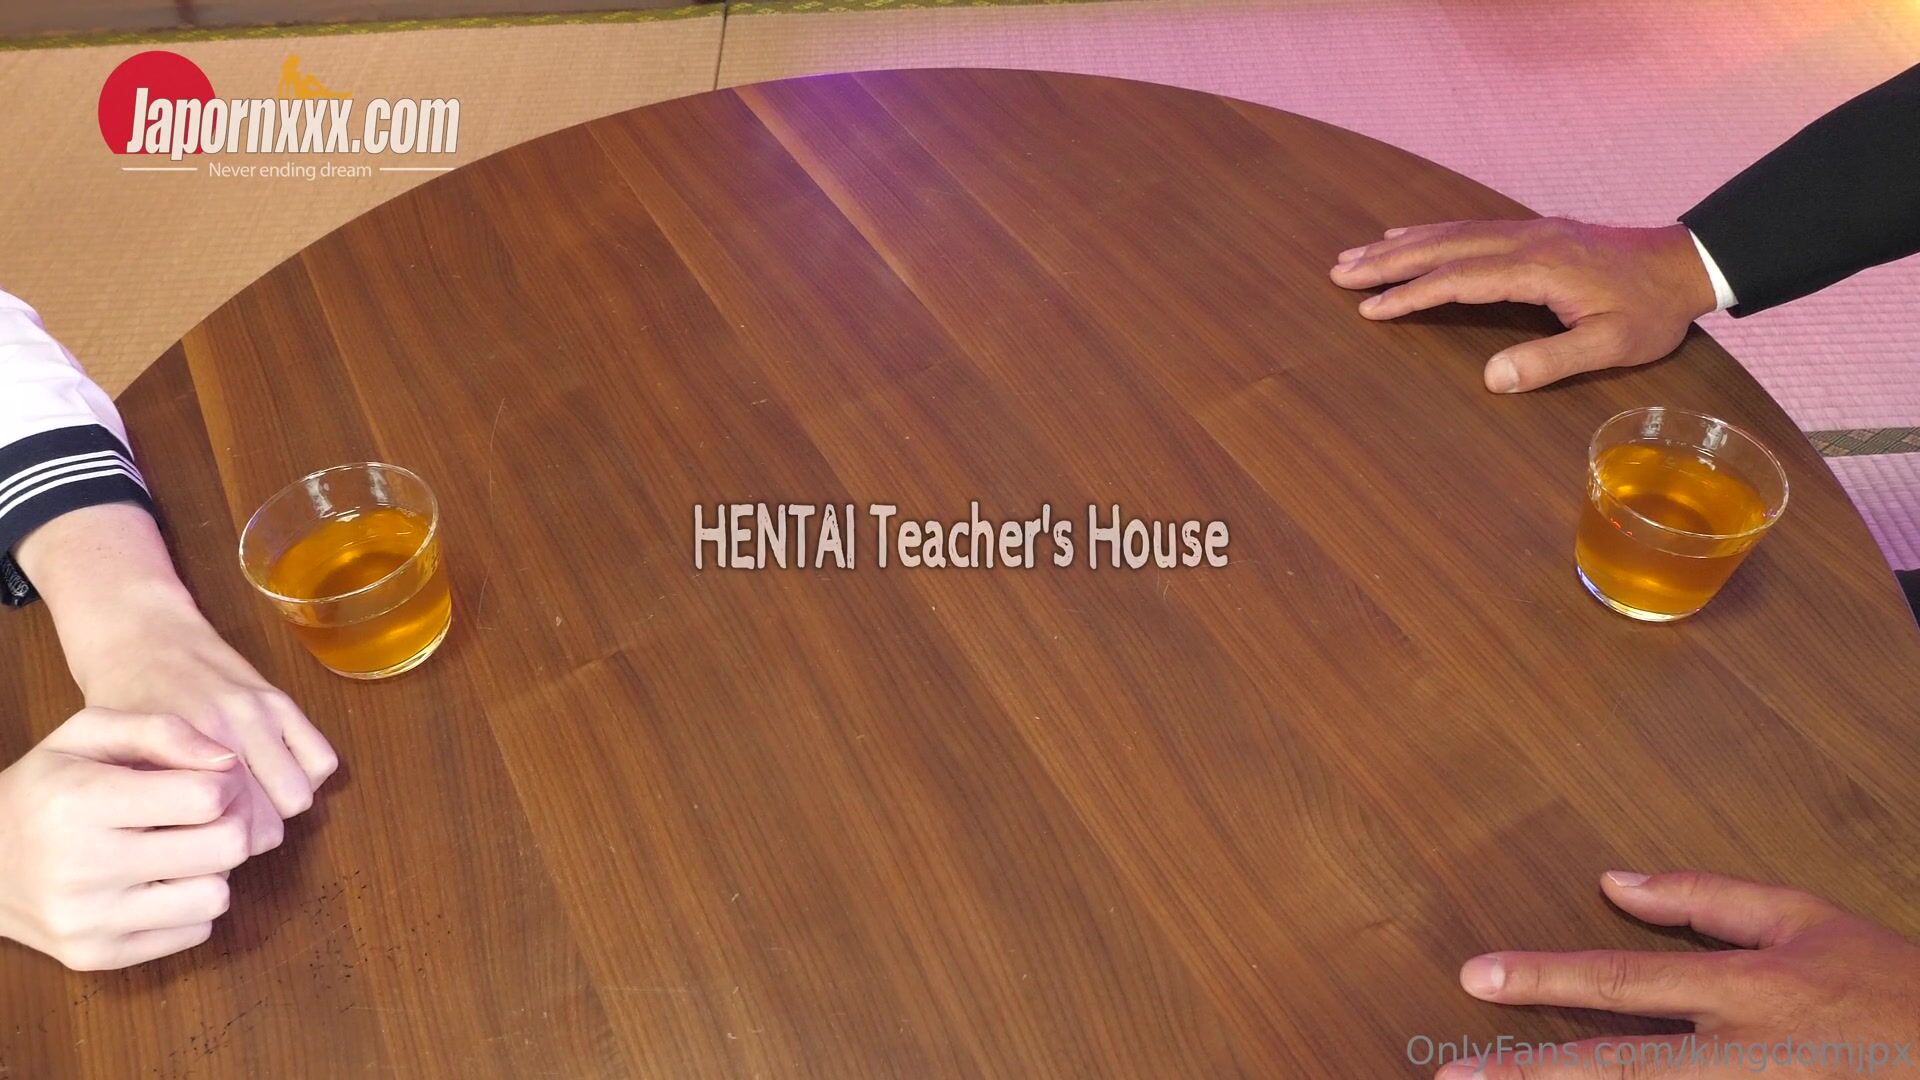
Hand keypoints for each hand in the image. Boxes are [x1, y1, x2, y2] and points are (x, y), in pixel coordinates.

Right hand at [0, 708, 253, 969]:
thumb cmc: (44, 788)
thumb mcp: (87, 735)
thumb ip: (161, 730)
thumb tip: (229, 762)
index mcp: (81, 802)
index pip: (206, 798)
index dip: (225, 784)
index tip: (211, 781)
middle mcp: (83, 867)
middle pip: (225, 849)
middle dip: (231, 825)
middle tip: (209, 817)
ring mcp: (89, 921)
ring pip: (216, 897)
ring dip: (213, 871)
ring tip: (182, 850)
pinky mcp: (98, 956)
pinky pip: (194, 933)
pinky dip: (190, 906)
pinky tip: (161, 883)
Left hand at [68, 586, 336, 840]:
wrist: (142, 635)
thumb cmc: (124, 702)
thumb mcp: (119, 759)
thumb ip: (157, 804)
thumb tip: (193, 858)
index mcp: (181, 753)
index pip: (227, 834)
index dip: (217, 851)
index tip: (202, 844)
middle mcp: (227, 733)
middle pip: (268, 825)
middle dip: (250, 836)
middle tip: (224, 828)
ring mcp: (261, 714)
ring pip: (298, 798)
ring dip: (279, 809)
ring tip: (252, 801)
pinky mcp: (283, 701)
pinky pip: (322, 761)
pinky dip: (306, 777)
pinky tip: (274, 772)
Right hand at [1330, 219, 1718, 392]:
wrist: (1686, 263)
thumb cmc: (1650, 312)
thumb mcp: (1611, 347)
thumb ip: (1551, 362)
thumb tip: (1490, 379)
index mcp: (1537, 268)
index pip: (1458, 280)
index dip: (1411, 294)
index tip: (1369, 309)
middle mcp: (1524, 241)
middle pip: (1443, 247)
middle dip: (1387, 261)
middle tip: (1338, 271)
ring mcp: (1528, 231)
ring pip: (1451, 233)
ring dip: (1401, 244)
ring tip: (1357, 254)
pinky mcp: (1533, 231)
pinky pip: (1468, 228)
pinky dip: (1430, 233)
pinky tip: (1409, 236)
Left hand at [1436, 870, 1919, 1077]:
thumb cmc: (1892, 992)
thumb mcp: (1808, 921)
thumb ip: (1708, 897)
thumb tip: (1615, 881)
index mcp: (1746, 991)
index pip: (1621, 981)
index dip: (1541, 979)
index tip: (1473, 977)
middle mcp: (1742, 1061)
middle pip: (1616, 1070)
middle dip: (1528, 1078)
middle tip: (1451, 1077)